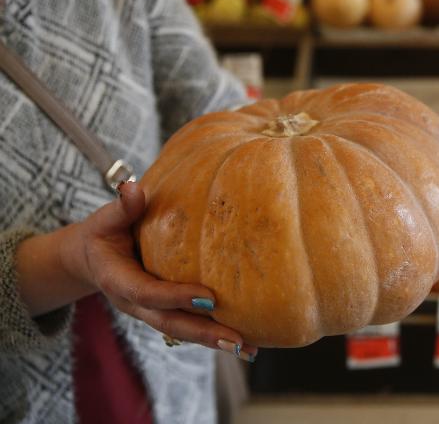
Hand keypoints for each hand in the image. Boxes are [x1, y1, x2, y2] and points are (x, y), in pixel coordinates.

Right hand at [60, 182, 257, 360]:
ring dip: (214, 341)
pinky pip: (189, 326)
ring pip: (182, 331)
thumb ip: (122, 207)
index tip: (209, 298)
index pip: (148, 293)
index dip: (176, 297)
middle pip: (170, 324)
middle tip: (237, 341)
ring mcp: (150, 312)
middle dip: (204, 334)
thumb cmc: (104, 232)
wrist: (90, 258)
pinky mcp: (164, 312)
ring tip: (249, 349)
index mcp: (118, 280)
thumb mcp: (105, 219)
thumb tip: (132, 188)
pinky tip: (245, 341)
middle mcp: (135, 303)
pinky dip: (214, 335)